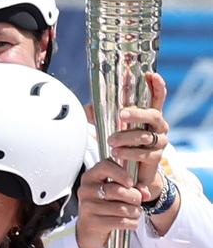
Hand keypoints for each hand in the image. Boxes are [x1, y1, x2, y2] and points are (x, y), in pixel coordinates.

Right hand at [76, 159, 143, 247]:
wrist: (89, 230)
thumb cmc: (104, 206)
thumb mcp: (115, 192)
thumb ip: (132, 187)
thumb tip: (145, 193)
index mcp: (90, 178)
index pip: (105, 166)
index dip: (121, 173)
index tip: (131, 183)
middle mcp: (85, 190)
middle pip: (117, 190)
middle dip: (134, 197)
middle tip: (138, 201)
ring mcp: (87, 207)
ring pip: (121, 208)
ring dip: (135, 212)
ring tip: (135, 213)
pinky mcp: (92, 222)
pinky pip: (120, 221)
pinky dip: (131, 223)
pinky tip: (131, 222)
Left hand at [106, 73, 168, 201]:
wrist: (130, 173)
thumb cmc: (122, 145)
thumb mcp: (109, 127)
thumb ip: (99, 116)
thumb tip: (88, 107)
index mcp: (149, 115)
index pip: (157, 97)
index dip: (157, 86)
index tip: (151, 75)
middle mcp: (159, 126)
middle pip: (154, 115)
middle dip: (137, 113)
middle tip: (121, 114)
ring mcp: (160, 141)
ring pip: (145, 135)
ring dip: (126, 137)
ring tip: (110, 141)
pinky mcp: (156, 157)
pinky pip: (144, 153)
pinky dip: (129, 153)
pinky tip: (116, 154)